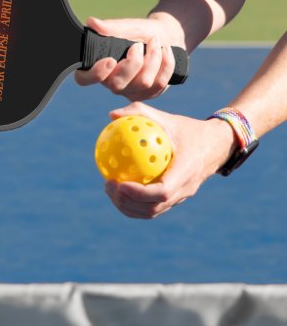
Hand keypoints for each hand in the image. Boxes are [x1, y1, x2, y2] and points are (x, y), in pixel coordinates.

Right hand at [75, 15, 184, 100]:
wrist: (166, 36)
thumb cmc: (141, 32)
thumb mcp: (128, 26)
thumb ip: (111, 27)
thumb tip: (92, 22)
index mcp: (98, 66)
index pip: (84, 79)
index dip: (95, 74)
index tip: (110, 60)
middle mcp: (111, 82)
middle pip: (117, 85)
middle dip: (133, 63)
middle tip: (138, 45)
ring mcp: (130, 91)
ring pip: (142, 83)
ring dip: (153, 58)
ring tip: (155, 42)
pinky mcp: (148, 94)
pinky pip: (159, 84)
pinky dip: (166, 64)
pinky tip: (166, 51)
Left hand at [103, 102, 237, 218]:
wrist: (216, 145)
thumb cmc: (188, 129)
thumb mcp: (167, 118)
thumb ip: (140, 113)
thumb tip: (112, 115)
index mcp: (186, 171)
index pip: (162, 192)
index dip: (139, 193)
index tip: (119, 183)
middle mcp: (185, 189)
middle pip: (153, 208)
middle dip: (127, 202)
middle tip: (108, 185)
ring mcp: (181, 197)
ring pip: (152, 212)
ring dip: (128, 206)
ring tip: (110, 189)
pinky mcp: (176, 199)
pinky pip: (153, 207)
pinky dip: (134, 204)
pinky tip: (118, 188)